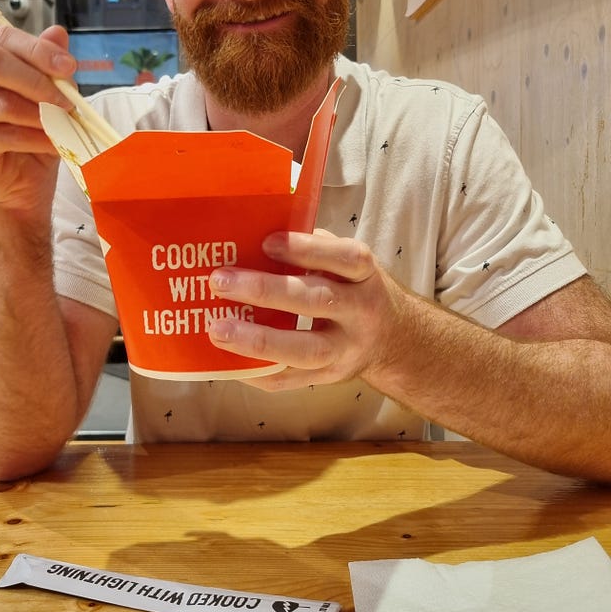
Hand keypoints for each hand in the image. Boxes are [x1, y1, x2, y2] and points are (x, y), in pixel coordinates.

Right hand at [0, 25, 75, 212]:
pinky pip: (0, 135)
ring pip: (0, 103)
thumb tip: (58, 33)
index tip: (69, 67)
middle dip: (35, 81)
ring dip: (39, 116)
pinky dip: (33, 139)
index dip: (37, 50)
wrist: (24, 177)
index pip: (2, 38)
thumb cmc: (33, 131)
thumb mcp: (49, 95)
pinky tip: (52, 143)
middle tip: (66, 101)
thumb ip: (49, 65)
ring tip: (64, 125)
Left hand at [207, 229, 400, 390]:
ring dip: (257, 340)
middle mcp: (360, 313)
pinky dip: (256, 372)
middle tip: (220, 281)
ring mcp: (346, 351)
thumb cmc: (354, 288)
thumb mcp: (347, 263)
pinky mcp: (328, 378)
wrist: (394, 340)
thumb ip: (313, 248)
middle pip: (316, 302)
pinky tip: (226, 361)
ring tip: (217, 329)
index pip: (343, 258)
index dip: (306, 249)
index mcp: (364, 275)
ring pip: (304, 350)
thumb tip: (254, 230)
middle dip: (265, 291)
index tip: (266, 242)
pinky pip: (290, 381)